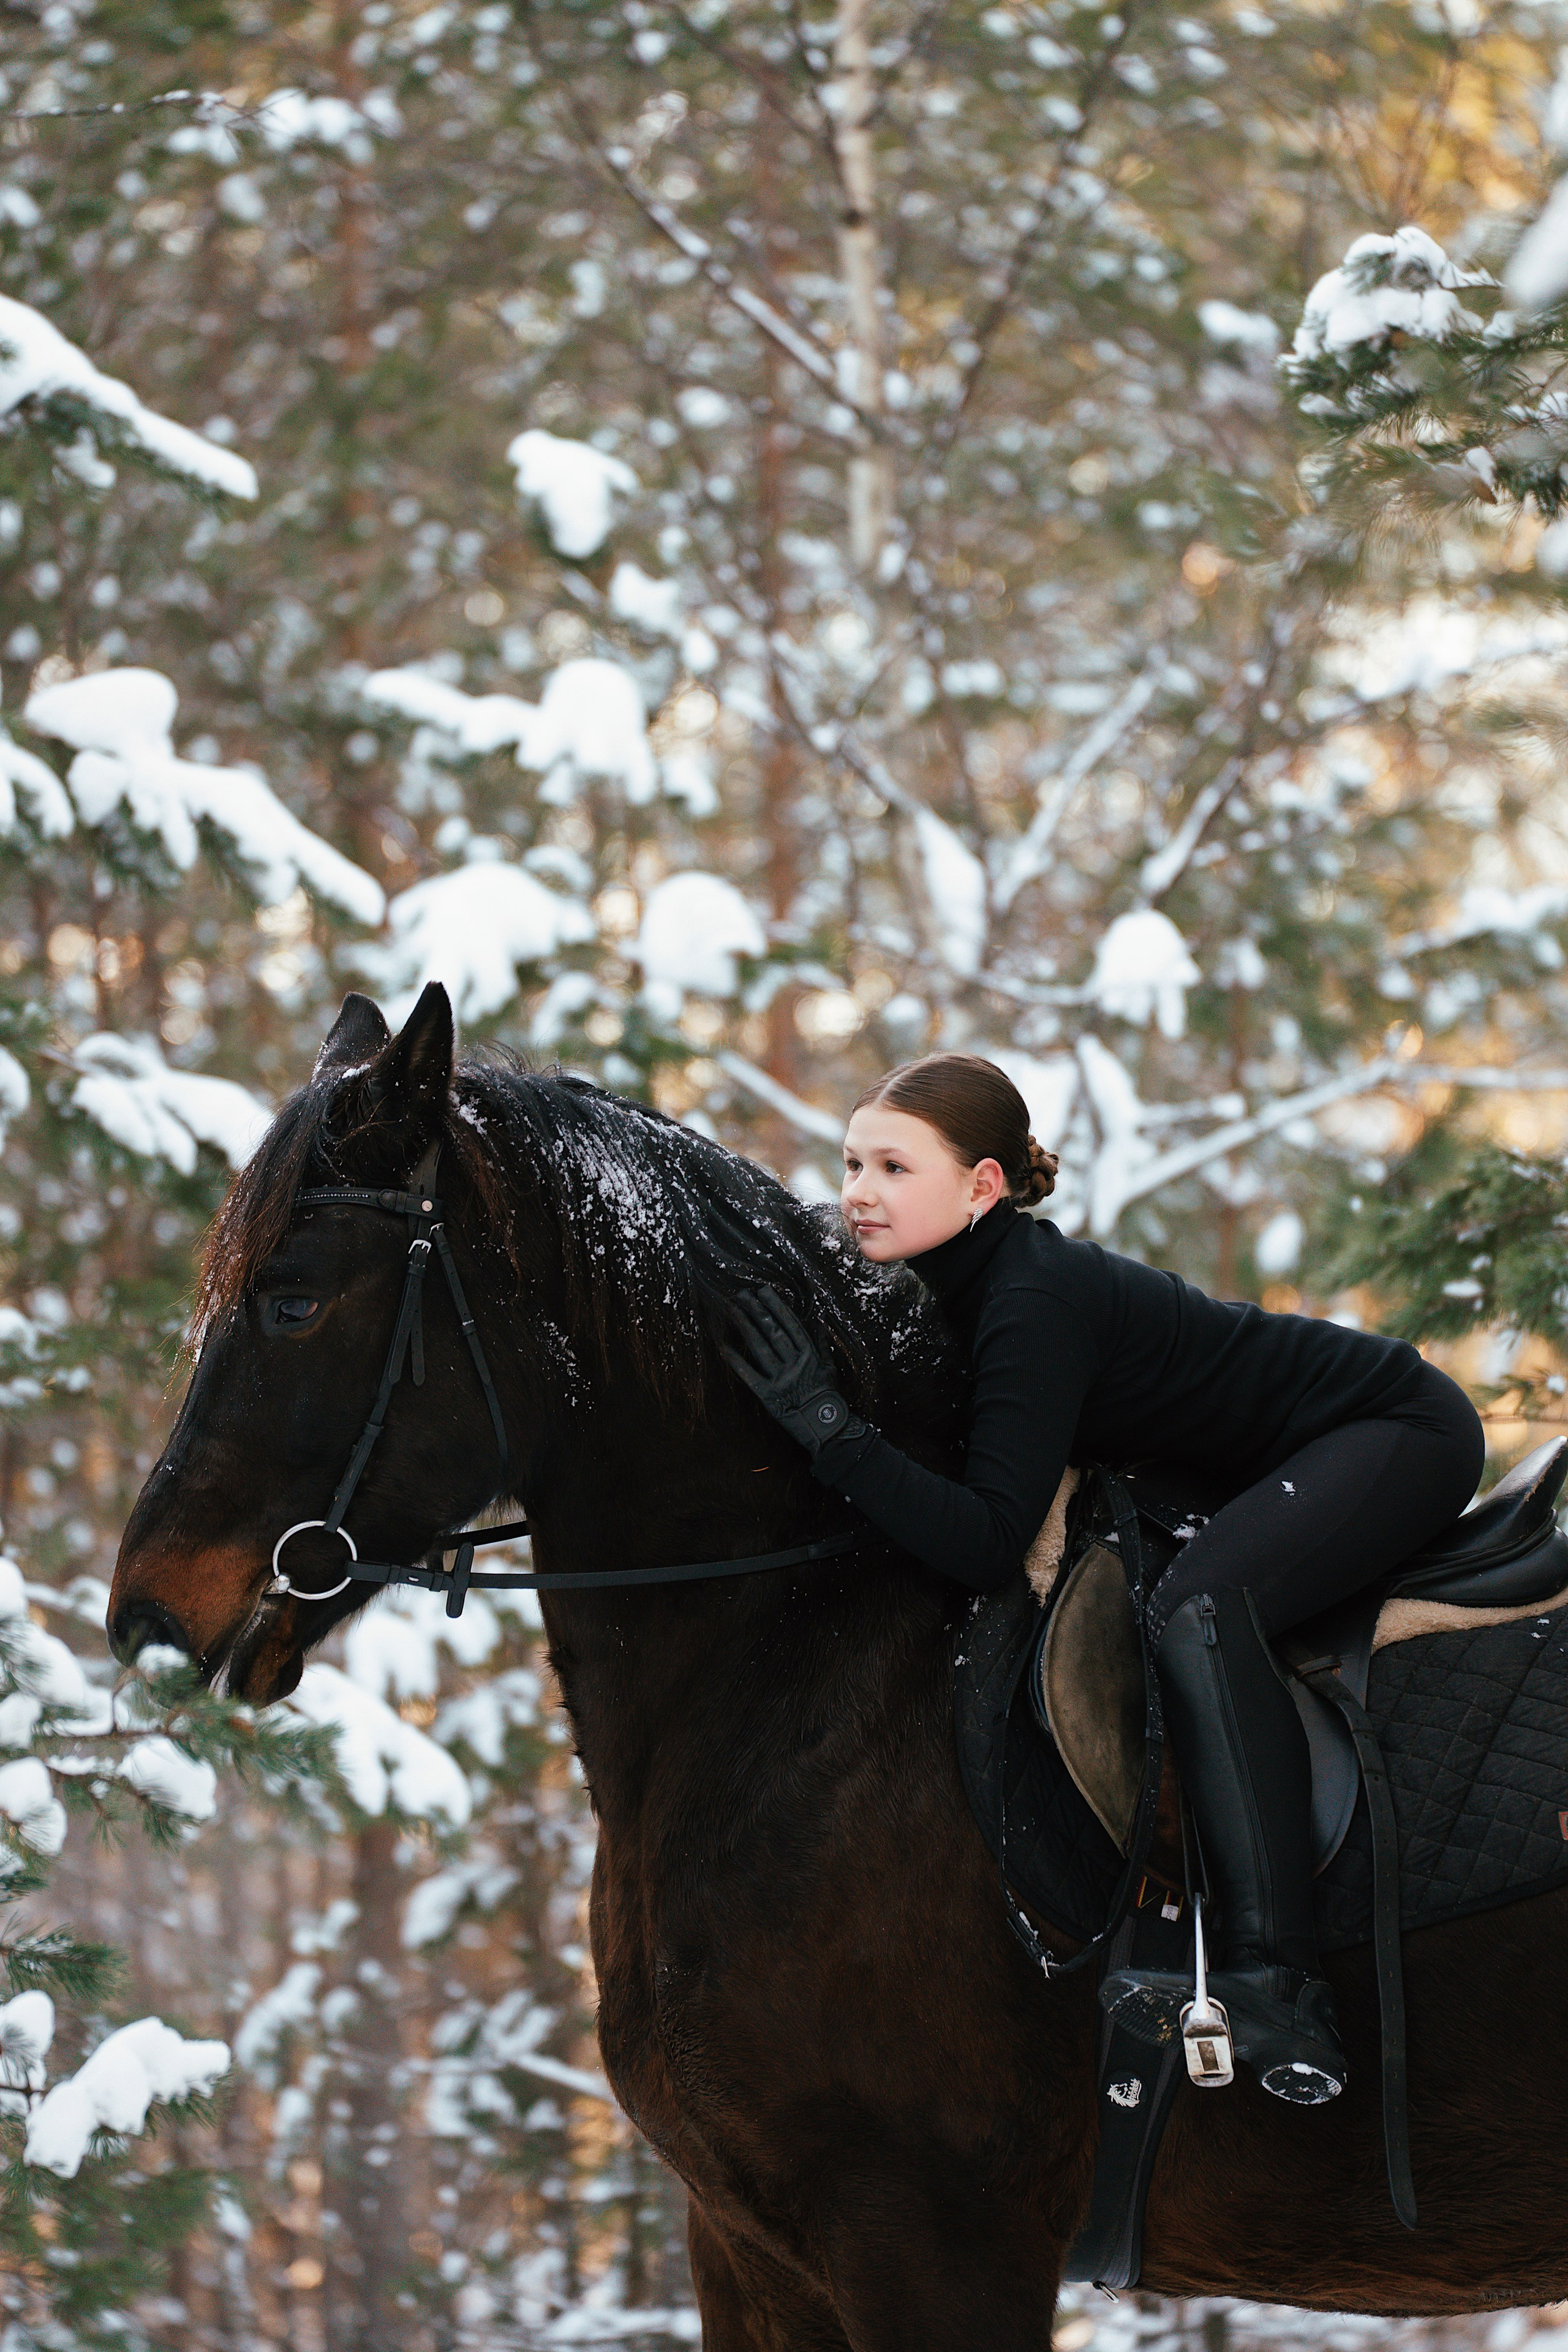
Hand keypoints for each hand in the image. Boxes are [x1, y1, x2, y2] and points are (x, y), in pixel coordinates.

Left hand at [721, 1287, 860, 1458]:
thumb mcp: (830, 1366)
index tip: (763, 1290)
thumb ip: (823, 1342)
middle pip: (772, 1331)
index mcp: (809, 1354)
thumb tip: (820, 1319)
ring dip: (744, 1326)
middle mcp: (794, 1363)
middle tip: (742, 1293)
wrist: (825, 1426)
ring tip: (731, 1309)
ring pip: (759, 1347)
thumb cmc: (827, 1395)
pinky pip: (749, 1374)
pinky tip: (723, 1345)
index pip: (790, 1323)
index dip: (775, 1306)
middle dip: (756, 1310)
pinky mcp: (768, 1395)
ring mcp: (781, 1378)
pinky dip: (736, 1360)